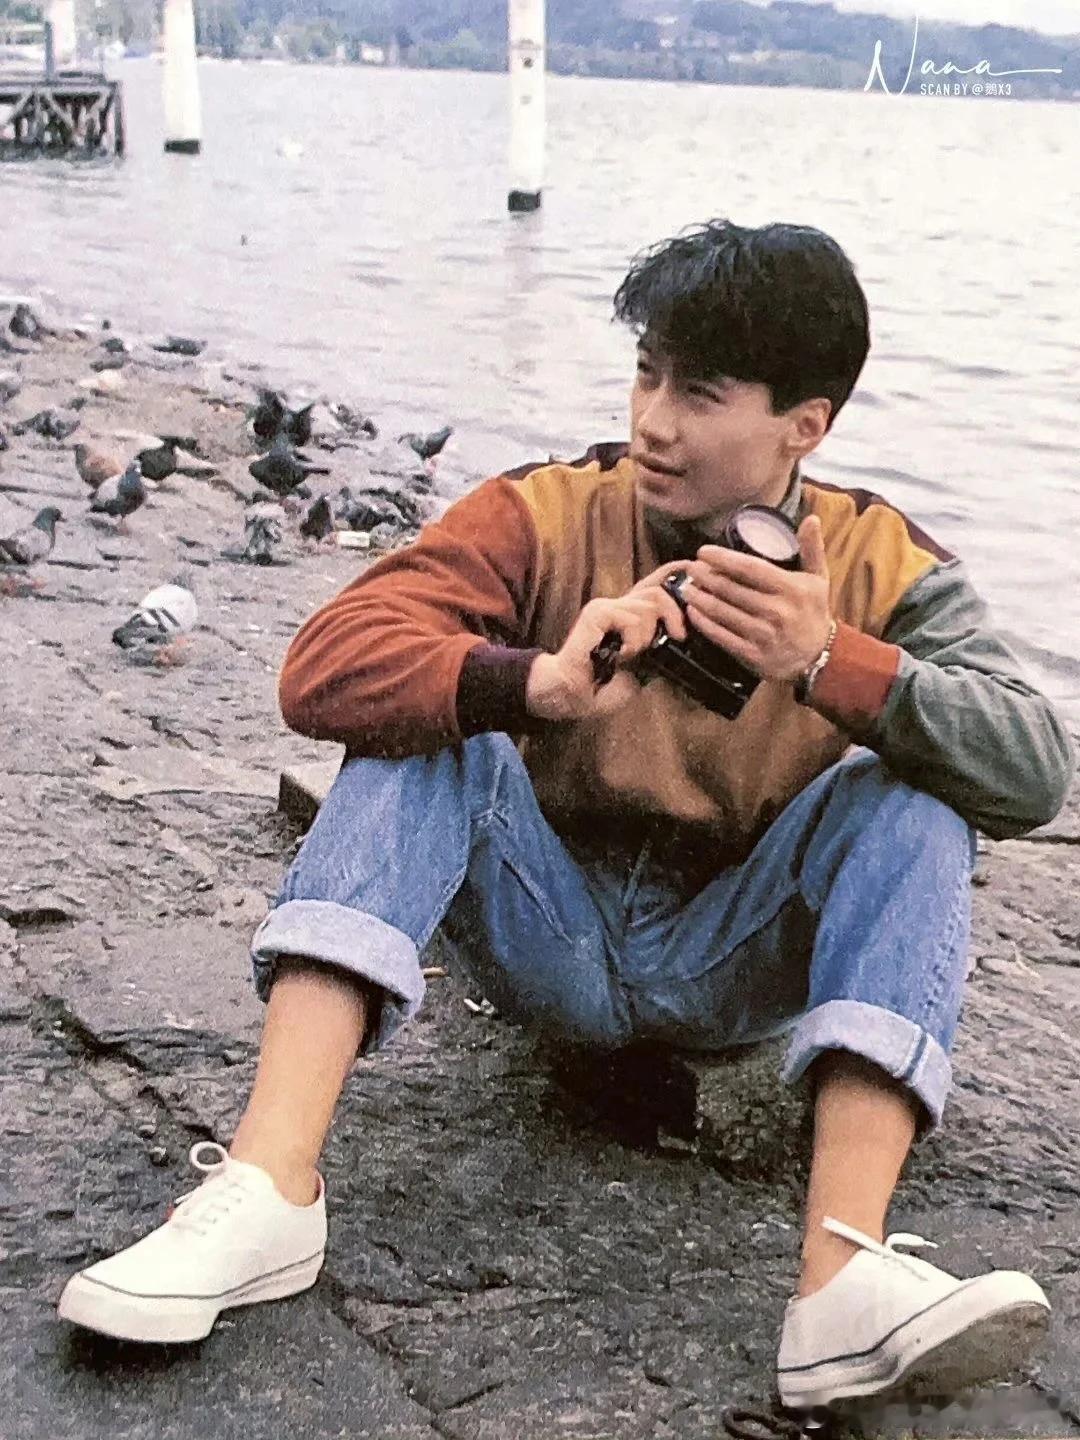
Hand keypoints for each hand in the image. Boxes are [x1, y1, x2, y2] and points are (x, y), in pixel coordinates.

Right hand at [526, 562, 688, 721]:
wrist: (572, 695)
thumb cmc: (603, 685)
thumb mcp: (643, 669)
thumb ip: (659, 649)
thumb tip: (684, 637)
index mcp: (631, 616)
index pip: (656, 585)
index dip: (675, 574)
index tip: (692, 571)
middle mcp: (619, 606)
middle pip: (659, 591)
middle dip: (676, 613)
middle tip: (679, 637)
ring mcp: (607, 607)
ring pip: (649, 605)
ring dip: (649, 636)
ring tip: (633, 655)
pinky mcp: (597, 613)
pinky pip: (632, 619)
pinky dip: (634, 641)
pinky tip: (621, 655)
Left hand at [682, 516, 832, 682]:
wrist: (818, 657)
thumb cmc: (813, 612)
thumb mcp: (818, 580)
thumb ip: (813, 548)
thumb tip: (812, 518)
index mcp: (791, 589)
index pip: (750, 569)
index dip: (723, 559)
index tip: (704, 551)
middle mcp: (776, 611)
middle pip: (731, 589)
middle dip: (706, 576)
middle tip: (691, 567)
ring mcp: (763, 635)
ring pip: (722, 612)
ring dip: (699, 598)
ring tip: (686, 585)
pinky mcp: (753, 655)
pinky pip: (722, 636)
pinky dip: (704, 623)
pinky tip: (692, 611)